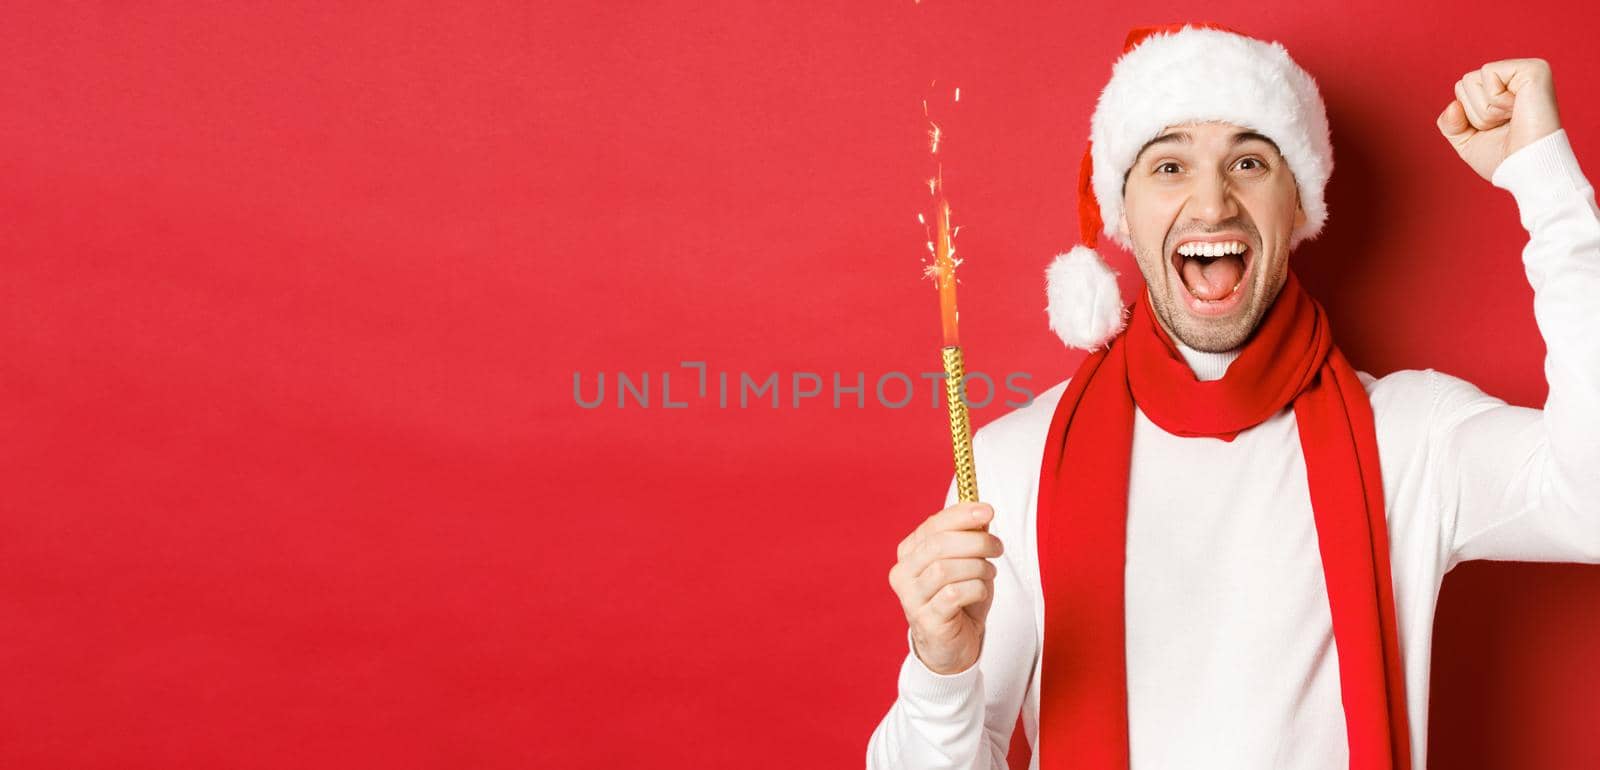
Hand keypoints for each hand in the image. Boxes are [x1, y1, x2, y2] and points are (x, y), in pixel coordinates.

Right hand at [887, 501, 1003, 674]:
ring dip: (978, 568)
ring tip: (989, 574)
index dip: (961, 515)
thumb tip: (981, 514)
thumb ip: (969, 538)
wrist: (953, 645)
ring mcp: (911, 598)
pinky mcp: (926, 620)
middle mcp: (903, 573)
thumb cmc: (959, 599)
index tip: (988, 510)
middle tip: (998, 547)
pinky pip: (954, 594)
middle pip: (938, 545)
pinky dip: (975, 589)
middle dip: (975, 541)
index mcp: (909, 553)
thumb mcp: (966, 563)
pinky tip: (980, 593)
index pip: (933, 525)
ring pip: (945, 569)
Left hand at [1437, 58, 1562, 181]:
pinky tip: (1518, 109)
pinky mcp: (1534, 69)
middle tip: (1504, 124)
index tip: (1494, 129)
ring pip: (1471, 79)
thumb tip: (1453, 105)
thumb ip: (1450, 124)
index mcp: (1504, 91)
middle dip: (1475, 113)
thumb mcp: (1467, 142)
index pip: (1461, 91)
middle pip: (1463, 83)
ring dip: (1485, 110)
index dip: (1468, 117)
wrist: (1529, 170)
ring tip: (1512, 118)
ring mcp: (1527, 70)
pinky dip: (1496, 99)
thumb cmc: (1505, 160)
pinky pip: (1488, 73)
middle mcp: (1516, 77)